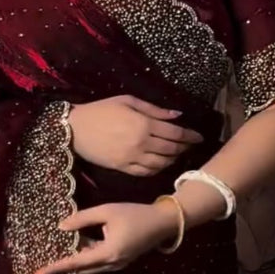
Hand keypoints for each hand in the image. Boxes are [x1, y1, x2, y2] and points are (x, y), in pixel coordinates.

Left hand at [32, 201, 179, 273]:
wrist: (163, 222)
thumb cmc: (135, 214)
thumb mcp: (106, 211)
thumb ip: (82, 219)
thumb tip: (61, 227)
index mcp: (107, 253)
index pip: (74, 263)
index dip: (54, 269)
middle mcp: (111, 264)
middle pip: (80, 268)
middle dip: (63, 265)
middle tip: (43, 264)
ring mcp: (117, 265)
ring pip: (89, 266)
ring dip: (76, 257)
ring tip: (63, 246)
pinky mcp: (120, 261)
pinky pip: (97, 262)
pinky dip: (86, 255)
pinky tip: (80, 242)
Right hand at [69, 94, 203, 175]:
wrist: (74, 130)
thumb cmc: (100, 110)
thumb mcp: (127, 101)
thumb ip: (154, 110)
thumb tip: (177, 115)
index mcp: (143, 124)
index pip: (175, 133)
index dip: (190, 136)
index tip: (199, 137)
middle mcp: (141, 144)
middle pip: (171, 149)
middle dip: (184, 148)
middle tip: (191, 145)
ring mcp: (132, 159)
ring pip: (161, 163)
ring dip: (173, 159)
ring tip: (178, 154)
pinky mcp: (123, 168)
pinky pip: (147, 172)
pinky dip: (158, 169)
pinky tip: (162, 164)